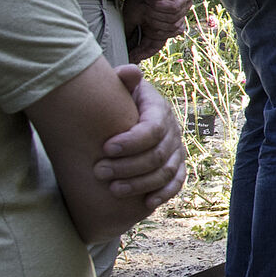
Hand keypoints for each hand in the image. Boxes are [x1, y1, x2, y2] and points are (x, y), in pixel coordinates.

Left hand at [98, 66, 186, 207]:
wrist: (124, 116)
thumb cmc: (117, 102)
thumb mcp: (118, 88)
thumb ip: (122, 81)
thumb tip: (131, 72)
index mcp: (159, 109)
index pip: (153, 129)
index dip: (131, 141)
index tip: (105, 148)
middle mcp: (173, 130)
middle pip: (158, 154)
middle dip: (128, 166)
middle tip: (98, 172)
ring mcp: (176, 150)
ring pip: (166, 172)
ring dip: (140, 183)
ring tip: (113, 190)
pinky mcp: (176, 167)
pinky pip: (176, 183)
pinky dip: (164, 194)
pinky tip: (147, 203)